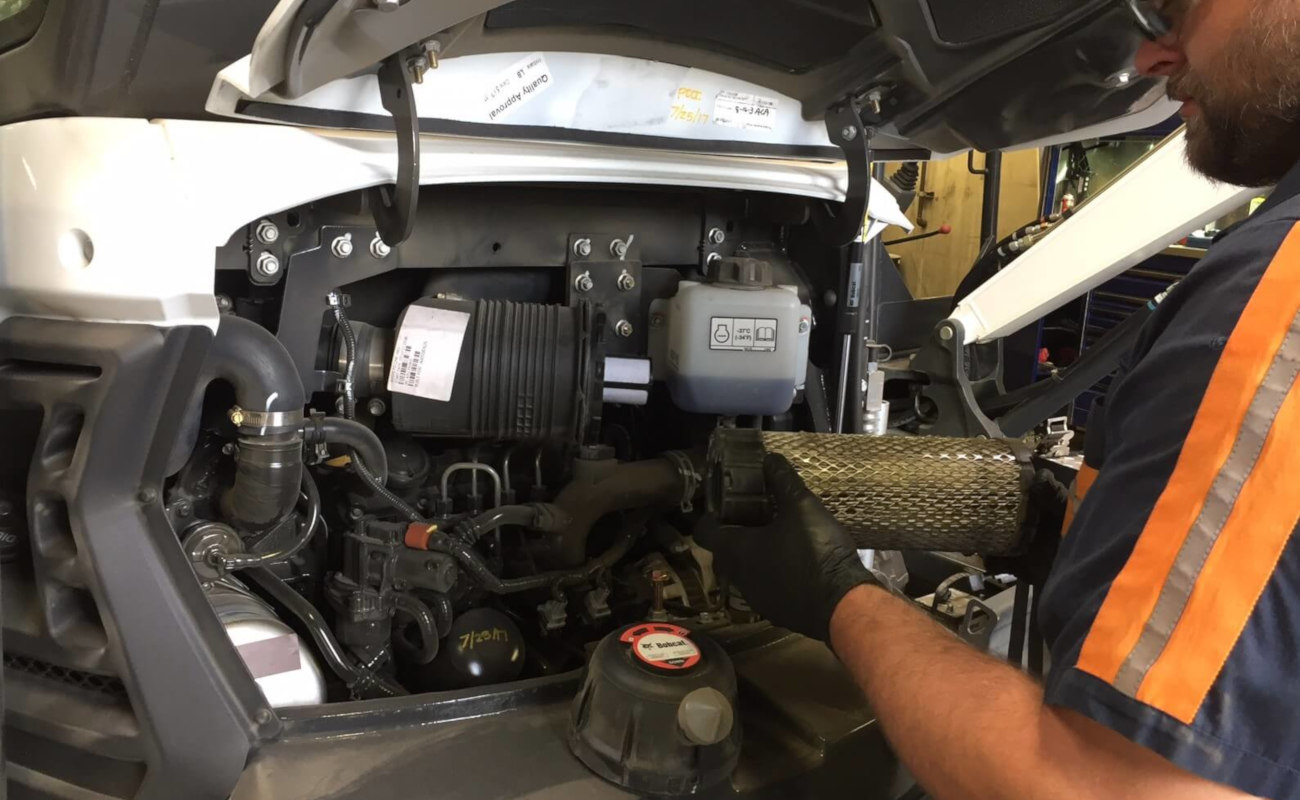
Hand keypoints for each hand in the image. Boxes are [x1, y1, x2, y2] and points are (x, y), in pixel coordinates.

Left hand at [696, 454, 878, 641]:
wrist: (842, 606)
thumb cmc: (815, 552)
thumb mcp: (802, 507)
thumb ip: (783, 481)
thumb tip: (770, 458)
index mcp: (736, 550)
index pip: (704, 532)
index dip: (710, 516)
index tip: (725, 504)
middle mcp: (739, 577)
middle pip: (724, 552)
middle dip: (735, 533)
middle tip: (755, 514)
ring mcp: (757, 598)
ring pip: (745, 572)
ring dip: (754, 555)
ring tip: (776, 536)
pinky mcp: (777, 611)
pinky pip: (766, 587)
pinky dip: (772, 574)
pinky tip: (794, 562)